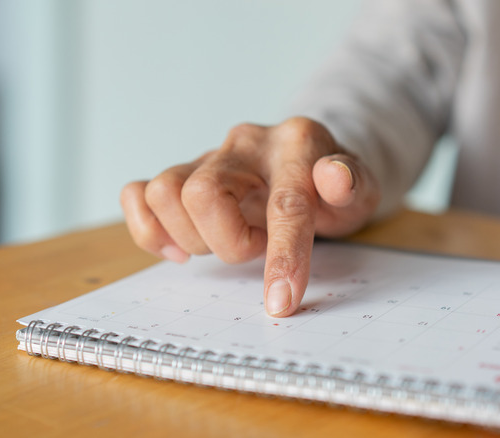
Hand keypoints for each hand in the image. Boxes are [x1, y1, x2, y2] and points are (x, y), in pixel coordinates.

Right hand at [120, 117, 380, 316]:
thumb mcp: (362, 189)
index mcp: (295, 144)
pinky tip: (180, 248)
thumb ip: (351, 184)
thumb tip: (335, 178)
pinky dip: (148, 228)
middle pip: (202, 193)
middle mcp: (245, 143)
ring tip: (225, 242)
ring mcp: (208, 157)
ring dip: (191, 237)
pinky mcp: (181, 174)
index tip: (281, 302)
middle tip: (254, 248)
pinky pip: (138, 192)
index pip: (284, 202)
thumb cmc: (334, 189)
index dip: (282, 256)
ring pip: (164, 192)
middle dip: (226, 242)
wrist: (311, 164)